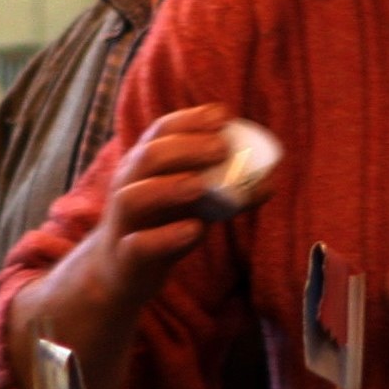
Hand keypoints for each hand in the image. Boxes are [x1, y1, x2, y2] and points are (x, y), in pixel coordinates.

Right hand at [96, 105, 237, 291]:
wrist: (120, 273)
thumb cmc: (160, 227)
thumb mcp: (190, 204)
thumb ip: (222, 190)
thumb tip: (267, 182)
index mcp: (143, 166)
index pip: (161, 132)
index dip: (190, 120)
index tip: (222, 115)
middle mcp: (128, 187)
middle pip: (148, 157)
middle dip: (185, 148)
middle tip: (221, 148)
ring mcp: (123, 222)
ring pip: (134, 197)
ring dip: (168, 187)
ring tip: (201, 184)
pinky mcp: (126, 257)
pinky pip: (140, 245)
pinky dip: (166, 237)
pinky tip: (194, 229)